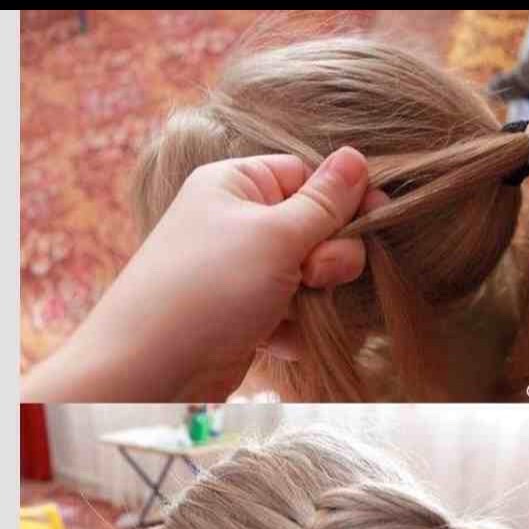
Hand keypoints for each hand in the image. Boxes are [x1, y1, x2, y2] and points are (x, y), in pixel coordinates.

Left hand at [22, 147, 380, 401]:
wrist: (149, 371)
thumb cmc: (208, 288)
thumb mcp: (275, 235)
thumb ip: (323, 202)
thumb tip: (356, 158)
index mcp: (235, 185)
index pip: (306, 176)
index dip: (344, 197)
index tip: (379, 216)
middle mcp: (236, 225)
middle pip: (315, 228)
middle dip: (329, 255)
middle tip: (315, 274)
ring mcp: (240, 274)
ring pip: (309, 276)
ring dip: (314, 297)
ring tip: (293, 310)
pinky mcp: (244, 319)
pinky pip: (291, 315)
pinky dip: (293, 329)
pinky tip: (275, 341)